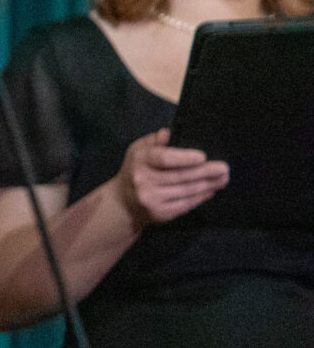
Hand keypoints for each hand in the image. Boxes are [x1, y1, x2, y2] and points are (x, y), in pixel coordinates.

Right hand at [111, 128, 228, 226]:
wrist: (123, 202)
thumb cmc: (137, 169)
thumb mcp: (139, 150)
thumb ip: (154, 141)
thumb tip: (167, 133)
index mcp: (139, 161)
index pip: (163, 159)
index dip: (184, 158)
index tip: (203, 157)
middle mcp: (143, 181)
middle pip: (180, 177)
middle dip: (206, 173)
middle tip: (225, 168)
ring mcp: (151, 199)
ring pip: (187, 191)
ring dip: (208, 185)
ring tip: (223, 179)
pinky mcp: (160, 213)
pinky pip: (186, 204)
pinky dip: (201, 197)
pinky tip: (211, 191)